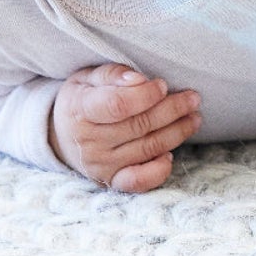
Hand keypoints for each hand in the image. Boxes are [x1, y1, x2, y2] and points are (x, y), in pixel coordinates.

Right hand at [49, 63, 202, 193]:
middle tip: (193, 98)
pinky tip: (171, 153)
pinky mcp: (111, 180)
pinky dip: (159, 170)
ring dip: (177, 133)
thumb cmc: (82, 99)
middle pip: (140, 125)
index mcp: (80, 109)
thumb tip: (139, 79)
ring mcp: (100, 164)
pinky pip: (139, 181)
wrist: (61, 134)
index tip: (163, 84)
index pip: (117, 105)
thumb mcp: (88, 77)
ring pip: (147, 148)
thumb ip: (112, 74)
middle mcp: (89, 141)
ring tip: (194, 117)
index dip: (145, 95)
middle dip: (172, 110)